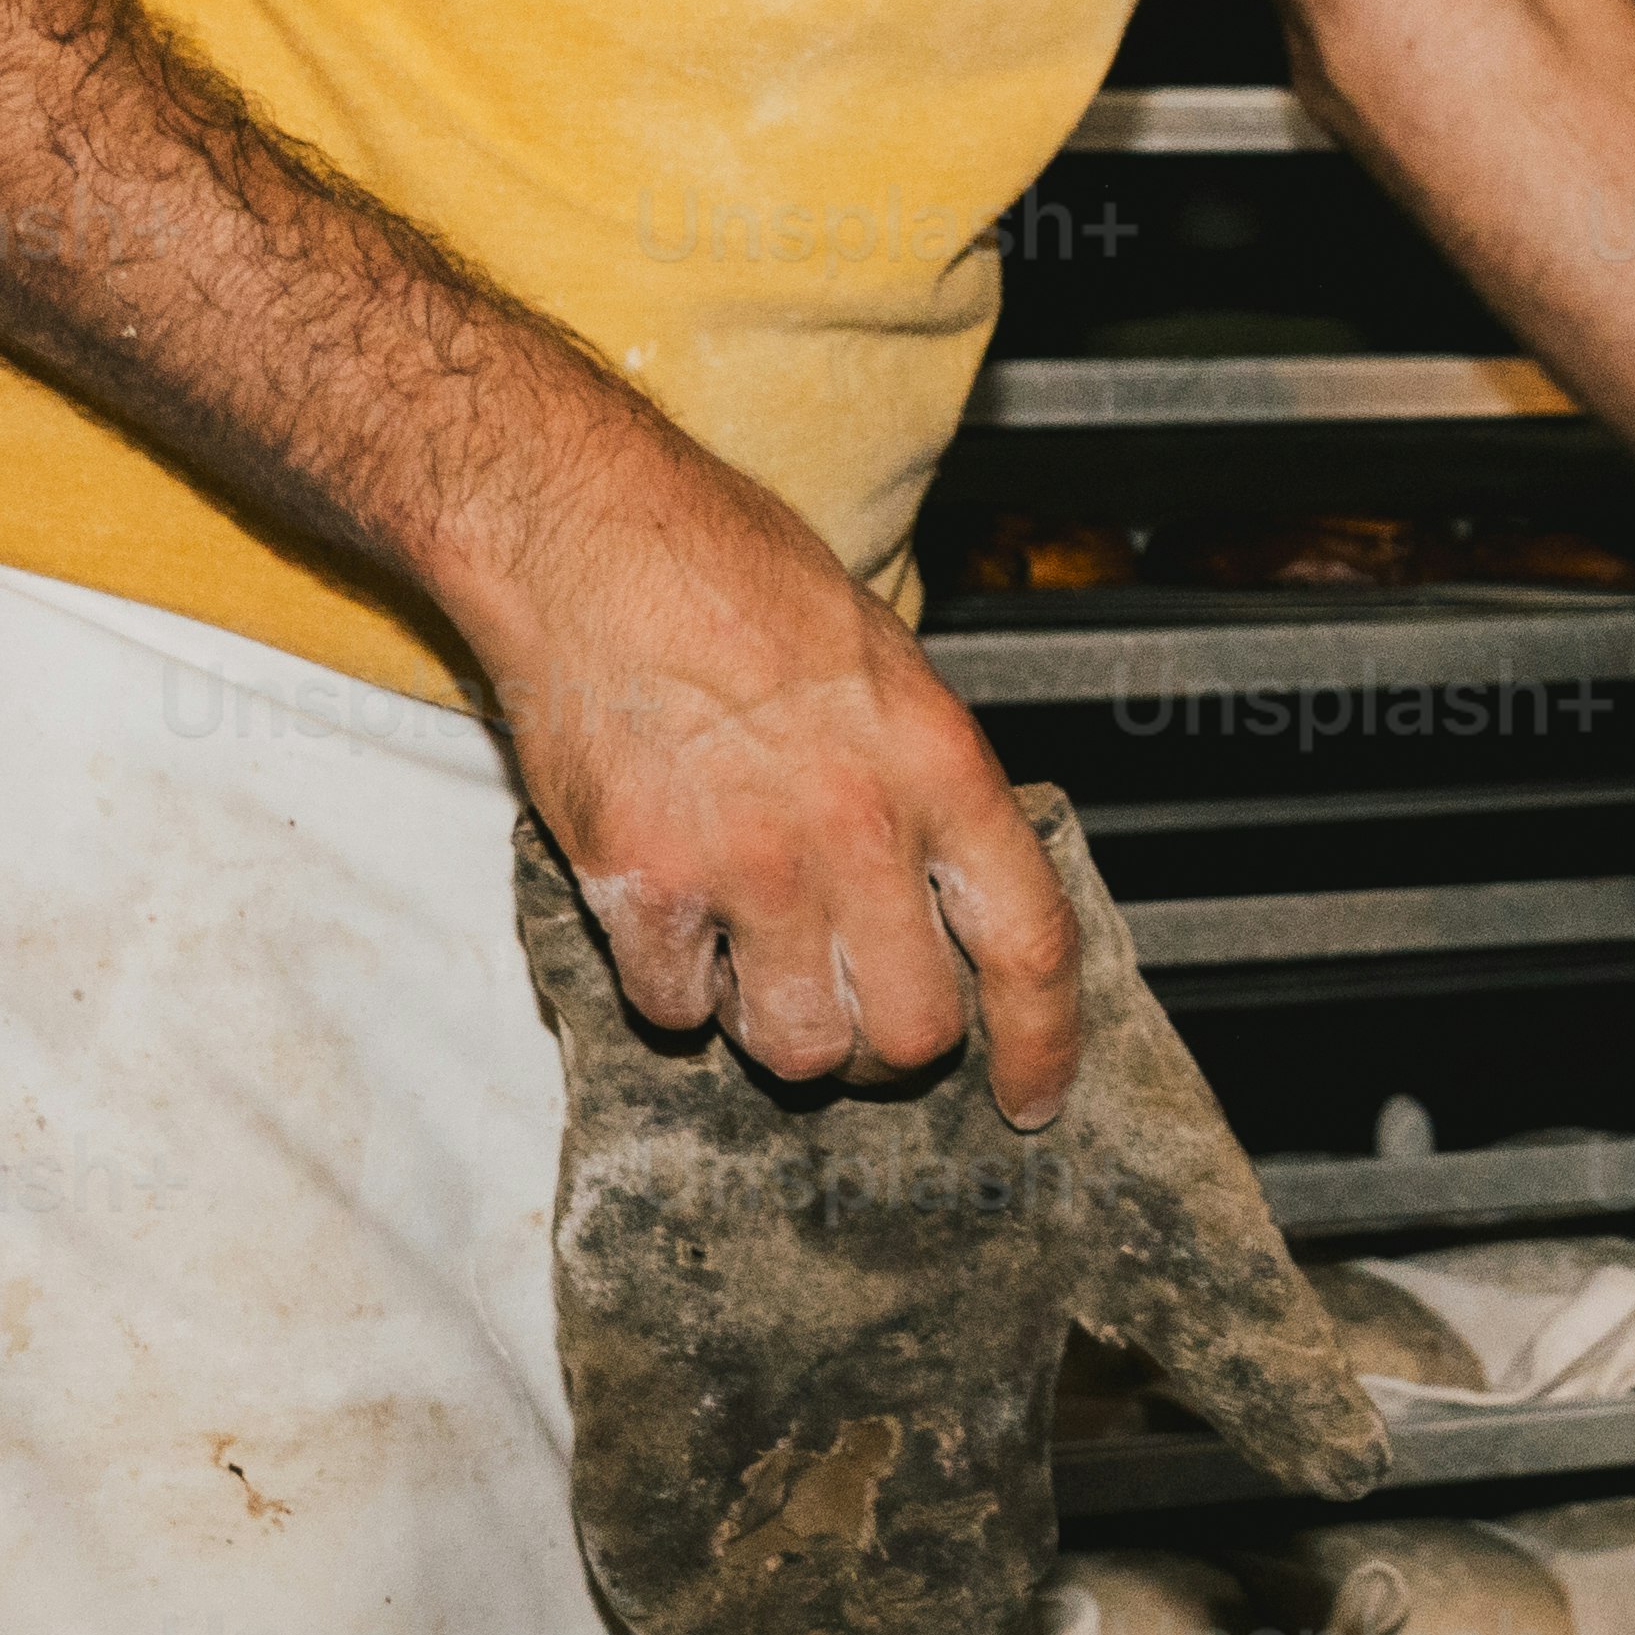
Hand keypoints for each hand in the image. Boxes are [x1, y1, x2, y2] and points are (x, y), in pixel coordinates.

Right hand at [462, 428, 1080, 1118]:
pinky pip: (676, 1009)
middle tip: (859, 1017)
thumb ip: (928, 784)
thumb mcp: (887, 663)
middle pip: (915, 1031)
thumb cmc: (732, 573)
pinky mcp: (645, 885)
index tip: (1032, 1098)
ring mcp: (751, 866)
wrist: (591, 536)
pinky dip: (676, 992)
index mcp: (940, 768)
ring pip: (800, 1049)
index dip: (1042, 1045)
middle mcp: (860, 829)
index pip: (1030, 946)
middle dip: (891, 1049)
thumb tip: (953, 888)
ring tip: (760, 969)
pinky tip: (674, 927)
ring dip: (784, 1033)